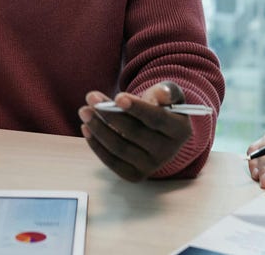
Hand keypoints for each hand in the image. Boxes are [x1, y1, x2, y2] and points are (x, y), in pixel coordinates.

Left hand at [78, 81, 193, 181]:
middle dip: (110, 114)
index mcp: (180, 130)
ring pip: (120, 148)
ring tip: (84, 111)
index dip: (137, 108)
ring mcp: (151, 166)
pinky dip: (97, 145)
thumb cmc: (162, 108)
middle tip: (91, 98)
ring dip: (98, 129)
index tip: (118, 96)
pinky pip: (112, 162)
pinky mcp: (135, 175)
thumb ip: (167, 91)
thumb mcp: (169, 95)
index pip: (157, 119)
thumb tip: (160, 95)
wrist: (160, 134)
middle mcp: (168, 152)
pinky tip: (87, 129)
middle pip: (135, 133)